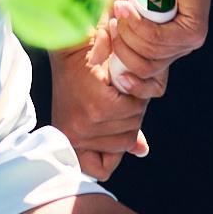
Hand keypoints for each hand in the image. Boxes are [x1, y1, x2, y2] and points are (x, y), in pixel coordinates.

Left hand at [49, 27, 161, 180]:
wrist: (76, 42)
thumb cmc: (86, 72)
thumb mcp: (100, 110)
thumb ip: (121, 133)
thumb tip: (142, 151)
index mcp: (70, 141)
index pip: (100, 170)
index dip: (112, 153)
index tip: (110, 129)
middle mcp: (75, 136)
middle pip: (123, 145)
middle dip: (128, 120)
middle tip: (115, 96)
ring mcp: (86, 123)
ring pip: (130, 126)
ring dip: (131, 105)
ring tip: (115, 87)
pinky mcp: (99, 107)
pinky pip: (131, 110)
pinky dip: (132, 94)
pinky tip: (119, 80)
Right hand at [80, 0, 209, 99]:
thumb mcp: (117, 6)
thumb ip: (107, 34)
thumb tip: (95, 61)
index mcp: (160, 45)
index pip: (145, 79)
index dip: (126, 79)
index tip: (106, 67)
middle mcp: (176, 47)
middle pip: (143, 70)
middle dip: (121, 48)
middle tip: (114, 21)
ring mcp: (187, 41)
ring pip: (149, 55)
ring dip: (129, 32)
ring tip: (123, 6)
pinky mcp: (194, 31)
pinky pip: (158, 41)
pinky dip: (140, 26)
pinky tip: (131, 8)